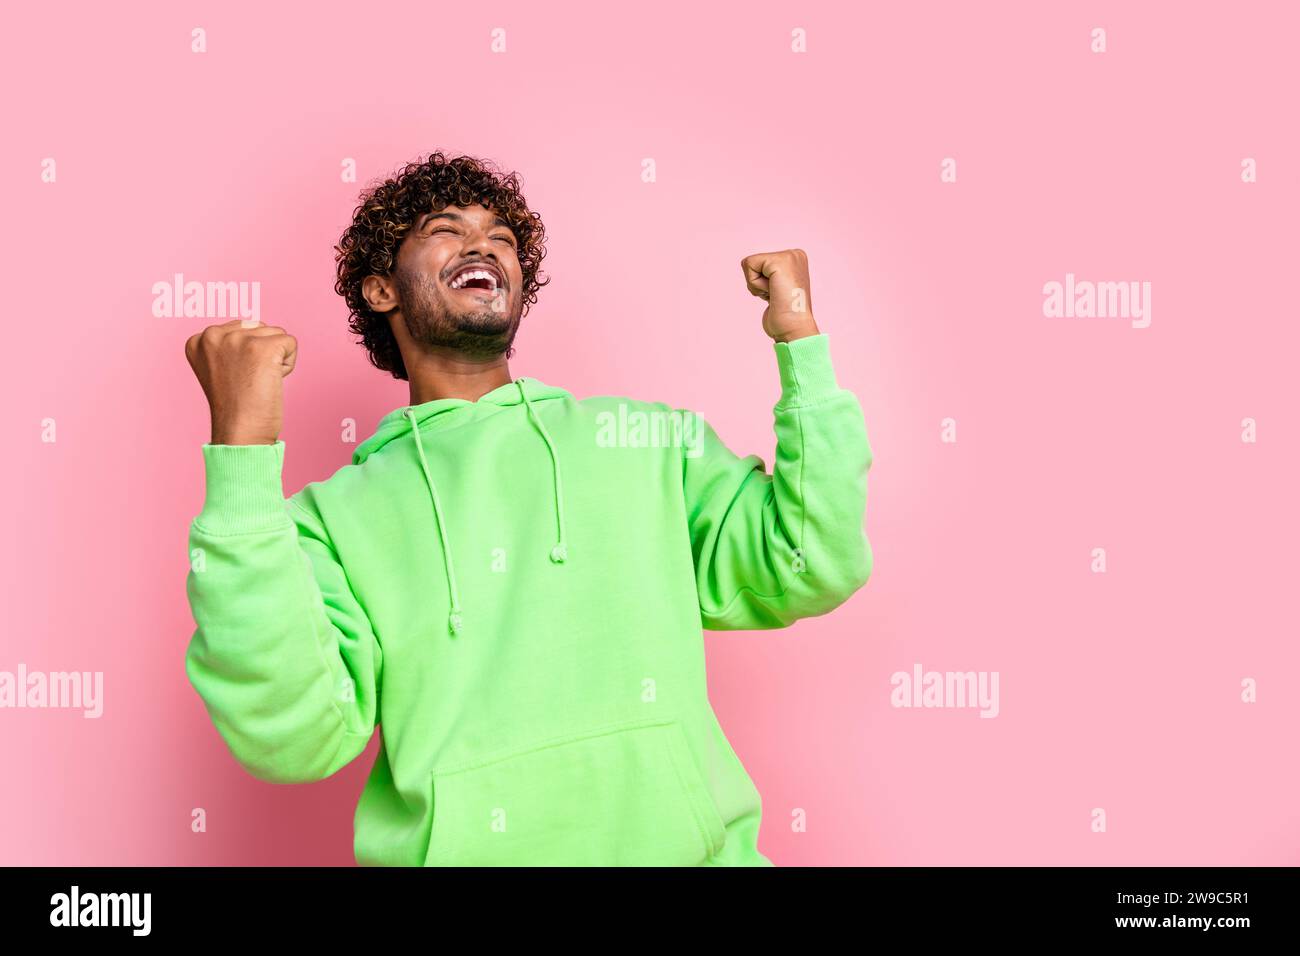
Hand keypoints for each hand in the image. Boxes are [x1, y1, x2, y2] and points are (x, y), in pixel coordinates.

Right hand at [184, 319, 297, 444]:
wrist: (240, 432)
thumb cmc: (235, 407)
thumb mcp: (220, 368)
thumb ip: (229, 345)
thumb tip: (255, 325)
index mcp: (198, 340)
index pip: (241, 328)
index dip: (246, 355)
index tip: (235, 378)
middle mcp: (212, 335)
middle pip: (259, 327)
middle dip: (262, 354)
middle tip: (247, 382)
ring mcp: (237, 340)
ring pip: (276, 334)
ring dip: (275, 360)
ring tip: (257, 383)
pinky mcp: (262, 348)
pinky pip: (291, 343)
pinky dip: (288, 364)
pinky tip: (270, 382)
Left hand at [740, 248, 819, 341]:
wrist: (794, 328)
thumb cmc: (785, 316)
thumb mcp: (778, 288)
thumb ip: (769, 276)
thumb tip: (752, 268)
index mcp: (796, 258)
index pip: (759, 263)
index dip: (761, 283)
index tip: (778, 294)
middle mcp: (794, 254)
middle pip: (752, 263)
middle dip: (757, 284)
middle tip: (776, 296)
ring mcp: (788, 256)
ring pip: (749, 264)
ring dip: (757, 286)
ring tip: (775, 295)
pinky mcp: (779, 262)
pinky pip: (749, 265)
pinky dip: (755, 285)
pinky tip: (772, 294)